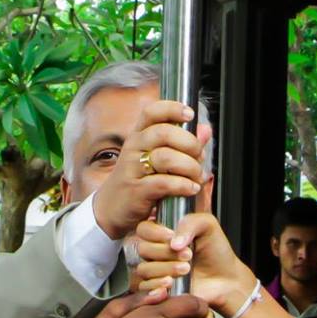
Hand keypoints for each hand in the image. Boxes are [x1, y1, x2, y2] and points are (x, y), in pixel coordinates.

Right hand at [89, 99, 208, 241]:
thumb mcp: (157, 159)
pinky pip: (164, 183)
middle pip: (164, 132)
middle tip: (199, 155)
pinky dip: (183, 185)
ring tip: (196, 176)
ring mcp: (132, 169)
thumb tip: (205, 129)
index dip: (172, 108)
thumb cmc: (138, 181)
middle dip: (189, 143)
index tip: (190, 114)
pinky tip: (191, 189)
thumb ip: (183, 144)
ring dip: (189, 166)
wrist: (111, 209)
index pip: (152, 112)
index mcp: (139, 136)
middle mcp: (133, 148)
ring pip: (166, 157)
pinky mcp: (136, 190)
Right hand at [134, 211, 254, 313]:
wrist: (226, 279)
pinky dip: (157, 285)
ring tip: (186, 270)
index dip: (155, 233)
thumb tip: (173, 242)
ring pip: (144, 268)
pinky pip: (144, 287)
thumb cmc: (216, 251)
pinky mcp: (157, 289)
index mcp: (163, 233)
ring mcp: (155, 270)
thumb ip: (190, 223)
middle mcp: (156, 251)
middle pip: (143, 249)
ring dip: (165, 269)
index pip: (143, 229)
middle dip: (165, 252)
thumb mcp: (208, 226)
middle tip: (188, 255)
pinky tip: (172, 283)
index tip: (172, 237)